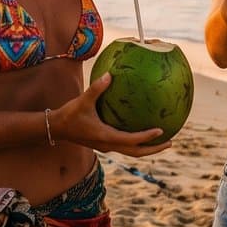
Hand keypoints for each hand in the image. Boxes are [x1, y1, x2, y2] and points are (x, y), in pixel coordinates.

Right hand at [50, 74, 169, 156]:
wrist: (56, 128)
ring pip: (132, 152)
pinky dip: (137, 143)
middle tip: (170, 141)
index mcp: (106, 137)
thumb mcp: (82, 100)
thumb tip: (110, 74)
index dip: (147, 137)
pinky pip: (125, 146)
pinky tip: (142, 131)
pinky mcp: (104, 143)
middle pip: (136, 152)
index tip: (161, 130)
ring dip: (147, 148)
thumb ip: (97, 88)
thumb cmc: (69, 115)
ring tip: (163, 140)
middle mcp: (108, 145)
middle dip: (154, 149)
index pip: (131, 140)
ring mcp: (107, 146)